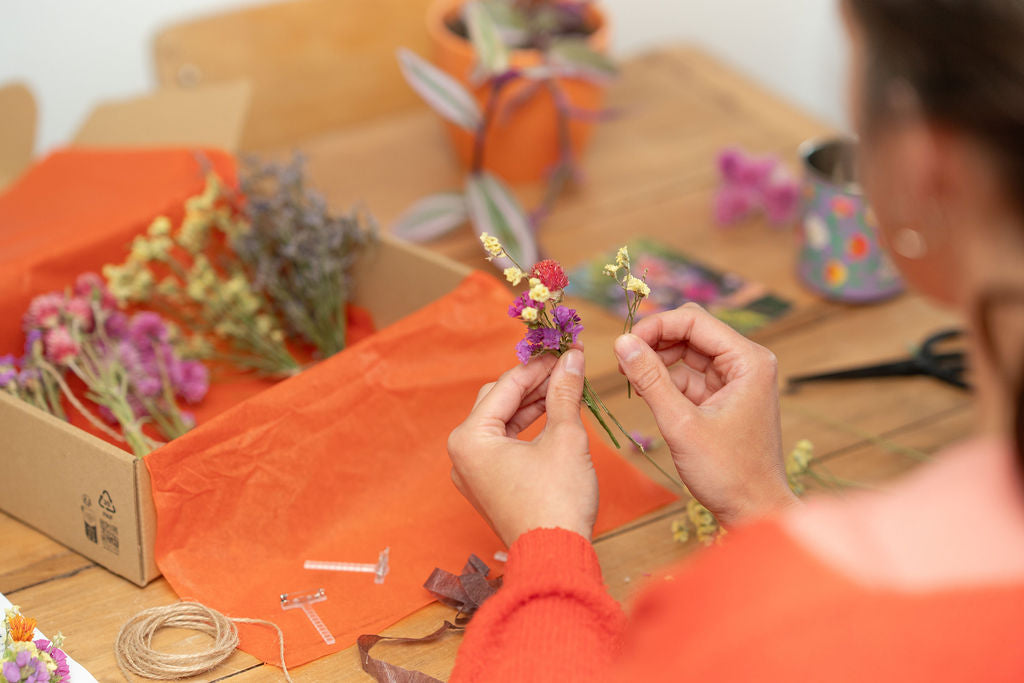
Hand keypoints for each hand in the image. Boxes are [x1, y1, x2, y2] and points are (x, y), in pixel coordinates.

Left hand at [447, 350, 597, 545]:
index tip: (565, 350)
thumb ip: (565, 392)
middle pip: (498, 401)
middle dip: (533, 383)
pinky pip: (503, 445)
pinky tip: (553, 417)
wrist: (554, 557)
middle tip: (566, 367)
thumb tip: (572, 358)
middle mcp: (462, 453)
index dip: (539, 365)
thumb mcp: (565, 437)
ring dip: (532, 405)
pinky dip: (527, 429)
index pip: (506, 386)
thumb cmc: (557, 500)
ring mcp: (472, 473)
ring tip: (564, 388)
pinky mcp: (488, 486)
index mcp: (470, 437)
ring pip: (501, 423)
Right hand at [614, 303, 796, 526]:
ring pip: (689, 353)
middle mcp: (747, 363)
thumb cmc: (728, 474)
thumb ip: (650, 380)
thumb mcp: (681, 424)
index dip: (656, 326)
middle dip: (656, 340)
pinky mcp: (725, 398)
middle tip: (622, 358)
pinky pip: (691, 376)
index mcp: (749, 361)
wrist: (755, 512)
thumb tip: (623, 343)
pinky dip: (667, 380)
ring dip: (659, 359)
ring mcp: (737, 381)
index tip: (624, 343)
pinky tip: (646, 391)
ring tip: (630, 375)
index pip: (695, 321)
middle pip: (692, 332)